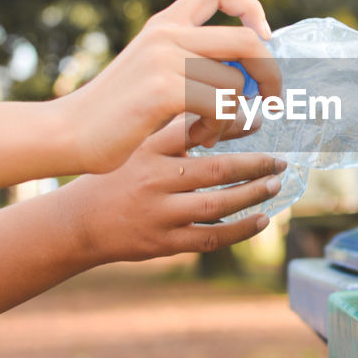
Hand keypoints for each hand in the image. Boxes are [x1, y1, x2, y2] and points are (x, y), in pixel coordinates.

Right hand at [53, 0, 282, 172]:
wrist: (68, 132)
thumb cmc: (116, 111)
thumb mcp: (153, 71)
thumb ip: (192, 62)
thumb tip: (253, 71)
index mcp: (165, 23)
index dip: (250, 7)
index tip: (262, 38)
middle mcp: (167, 34)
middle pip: (248, 38)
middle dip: (271, 73)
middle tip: (271, 101)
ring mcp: (164, 59)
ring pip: (236, 83)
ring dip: (233, 116)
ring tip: (208, 131)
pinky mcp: (163, 90)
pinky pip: (220, 107)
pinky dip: (218, 129)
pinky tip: (197, 137)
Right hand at [58, 118, 285, 263]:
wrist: (77, 222)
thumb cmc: (117, 177)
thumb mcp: (138, 147)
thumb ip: (177, 131)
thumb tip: (228, 115)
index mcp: (148, 150)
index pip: (195, 131)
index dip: (231, 125)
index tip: (260, 121)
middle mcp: (154, 180)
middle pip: (215, 170)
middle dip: (254, 165)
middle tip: (279, 161)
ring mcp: (159, 214)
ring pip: (217, 205)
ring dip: (252, 195)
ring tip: (275, 185)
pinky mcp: (163, 243)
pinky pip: (210, 237)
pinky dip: (240, 230)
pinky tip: (263, 219)